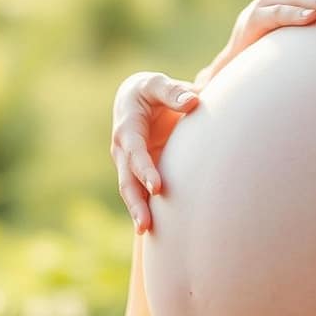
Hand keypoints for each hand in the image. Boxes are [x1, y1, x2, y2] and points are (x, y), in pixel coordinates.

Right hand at [110, 71, 199, 233]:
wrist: (137, 99)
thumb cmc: (150, 90)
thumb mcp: (157, 83)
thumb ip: (173, 92)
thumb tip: (192, 102)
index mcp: (127, 129)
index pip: (135, 152)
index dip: (145, 169)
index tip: (157, 187)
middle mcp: (123, 150)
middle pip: (127, 180)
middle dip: (136, 202)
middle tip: (145, 223)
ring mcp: (129, 164)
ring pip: (131, 191)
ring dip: (137, 211)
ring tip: (145, 231)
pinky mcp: (139, 172)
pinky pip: (140, 192)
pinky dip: (145, 209)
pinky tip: (154, 230)